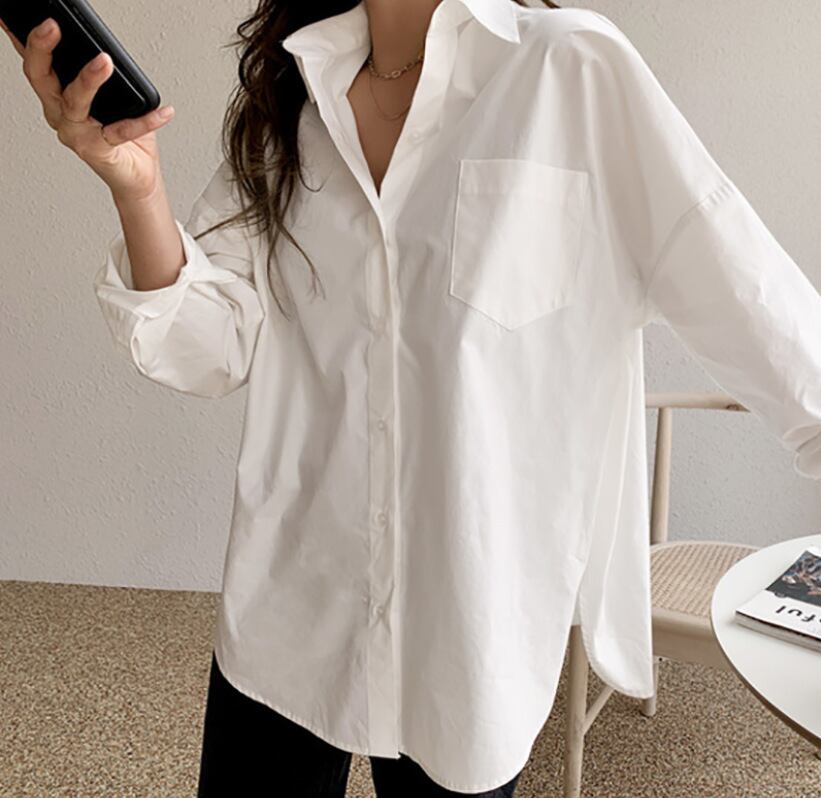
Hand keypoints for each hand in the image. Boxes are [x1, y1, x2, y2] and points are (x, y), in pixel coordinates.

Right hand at [0, 15, 175, 201]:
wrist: (137, 177)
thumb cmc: (123, 137)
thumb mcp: (110, 97)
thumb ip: (100, 74)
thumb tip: (104, 48)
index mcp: (57, 97)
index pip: (37, 64)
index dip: (29, 41)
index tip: (40, 21)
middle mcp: (60, 115)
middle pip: (41, 78)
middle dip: (43, 50)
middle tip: (53, 28)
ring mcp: (76, 134)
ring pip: (75, 102)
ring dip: (89, 80)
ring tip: (104, 62)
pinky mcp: (98, 150)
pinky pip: (121, 131)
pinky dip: (145, 121)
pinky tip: (163, 112)